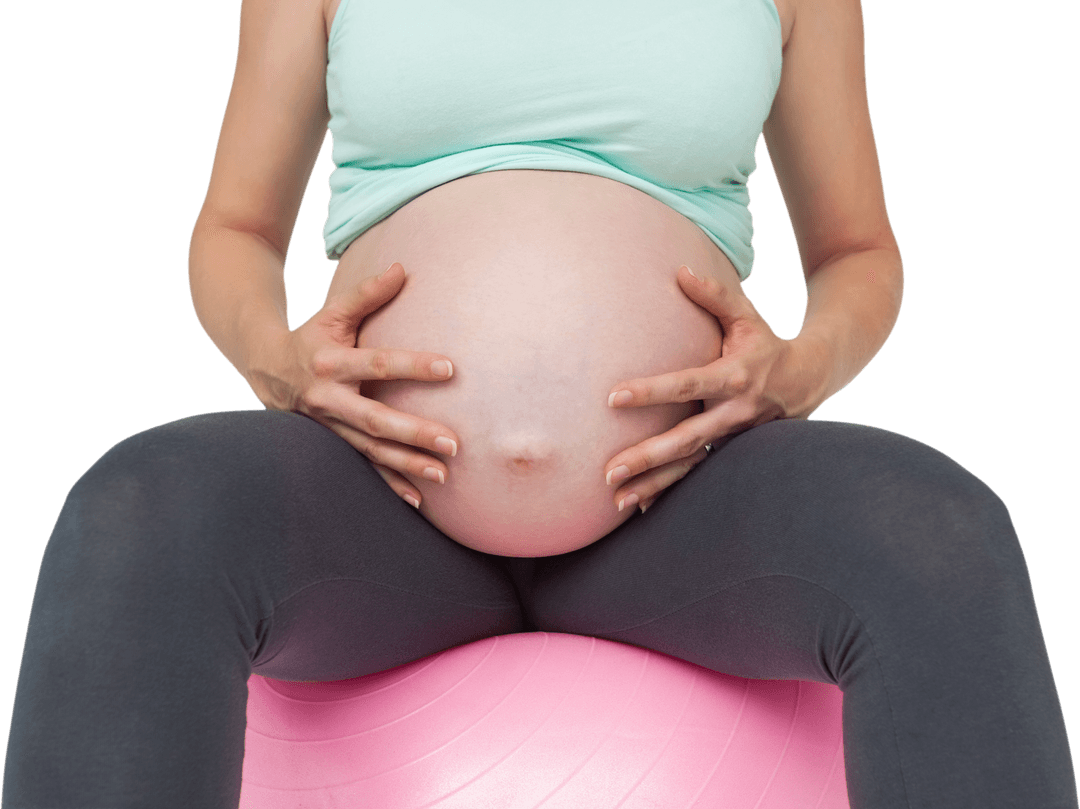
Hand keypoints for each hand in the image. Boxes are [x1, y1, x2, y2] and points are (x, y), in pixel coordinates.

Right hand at [264, 262, 460, 508]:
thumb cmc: (311, 336)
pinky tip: (417, 500)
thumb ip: (367, 294)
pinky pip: (362, 468)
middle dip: (414, 432)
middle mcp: (327, 399)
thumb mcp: (333, 313)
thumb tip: (403, 267)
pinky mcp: (330, 445)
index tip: (450, 369)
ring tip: (442, 475)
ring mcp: (327, 428)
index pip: (378, 363)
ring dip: (406, 465)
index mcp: (330, 362)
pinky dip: (388, 486)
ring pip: (370, 451)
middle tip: (453, 443)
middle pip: (375, 419)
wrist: (263, 367)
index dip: (413, 366)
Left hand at [603, 265, 819, 514]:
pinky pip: (701, 478)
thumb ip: (714, 295)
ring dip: (656, 486)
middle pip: (687, 439)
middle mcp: (736, 412)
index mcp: (735, 376)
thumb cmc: (767, 342)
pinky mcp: (736, 454)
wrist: (812, 378)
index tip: (613, 397)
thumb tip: (680, 270)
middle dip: (648, 457)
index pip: (686, 384)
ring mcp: (737, 438)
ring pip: (693, 467)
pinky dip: (673, 495)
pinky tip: (642, 510)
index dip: (651, 391)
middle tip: (608, 472)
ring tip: (618, 501)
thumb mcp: (746, 315)